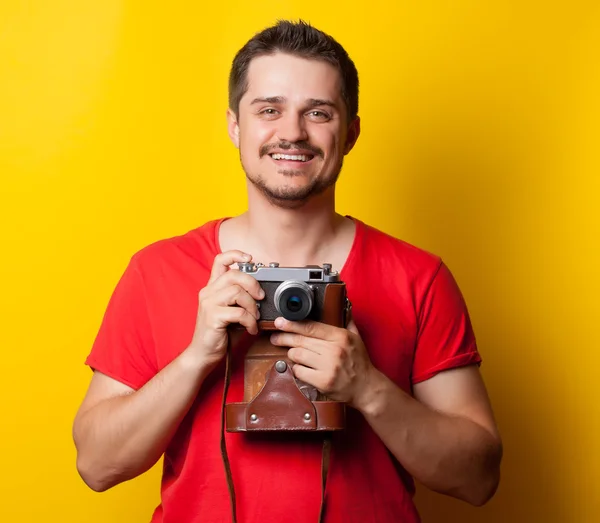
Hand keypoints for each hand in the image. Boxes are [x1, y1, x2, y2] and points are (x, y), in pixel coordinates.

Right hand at [185, 251, 263, 368]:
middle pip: (234, 274)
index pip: (220, 260)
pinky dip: (250, 321)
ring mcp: (209, 304)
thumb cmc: (220, 333)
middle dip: (253, 284)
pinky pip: (239, 312)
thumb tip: (262, 291)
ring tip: (255, 318)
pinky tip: (251, 329)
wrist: (203, 354)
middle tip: (260, 298)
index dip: (235, 254)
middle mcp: (208, 292)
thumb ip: (241, 298)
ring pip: (237, 292)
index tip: (250, 258)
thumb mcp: (231, 310)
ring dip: (253, 306)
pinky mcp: (212, 317)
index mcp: (212, 287)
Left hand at [269, 316, 375, 408]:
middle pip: (301, 341)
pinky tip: (300, 368)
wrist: (367, 388)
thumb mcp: (356, 338)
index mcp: (341, 337)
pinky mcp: (323, 381)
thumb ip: (346, 321)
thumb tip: (340, 306)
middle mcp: (334, 350)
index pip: (311, 327)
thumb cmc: (360, 363)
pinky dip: (296, 369)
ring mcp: (328, 366)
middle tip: (276, 337)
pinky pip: (299, 371)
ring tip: (293, 353)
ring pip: (298, 355)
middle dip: (284, 338)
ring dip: (292, 354)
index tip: (280, 322)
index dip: (292, 324)